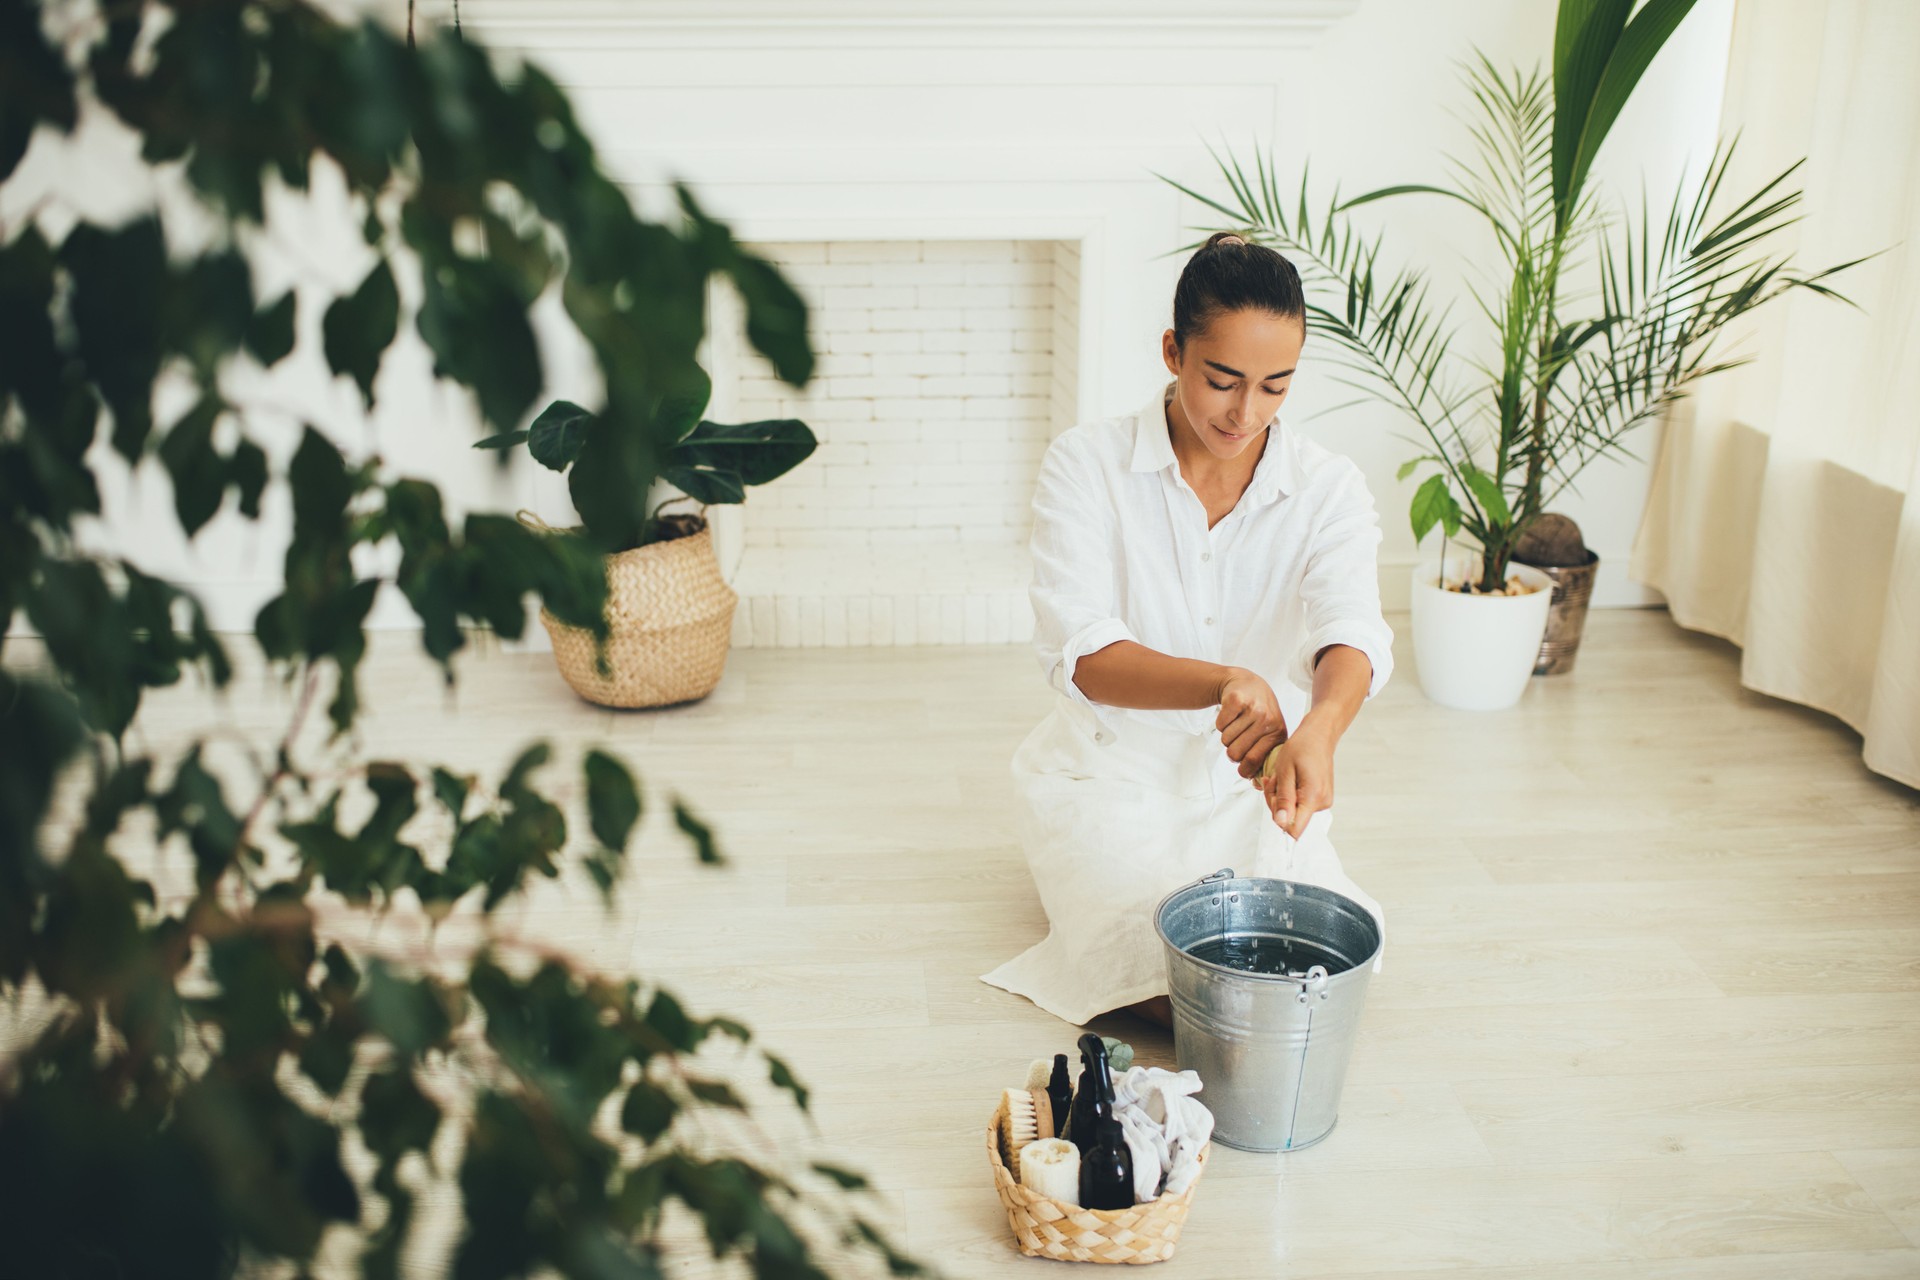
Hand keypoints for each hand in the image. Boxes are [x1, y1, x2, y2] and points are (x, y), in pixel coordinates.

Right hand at [1214, 668, 1287, 776]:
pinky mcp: (1236, 700)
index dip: (1243, 769)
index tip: (1241, 768)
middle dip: (1231, 751)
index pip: (1254, 761)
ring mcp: (1252, 709)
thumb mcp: (1268, 734)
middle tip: (1237, 741)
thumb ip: (1264, 758)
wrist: (1247, 683)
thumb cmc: (1258, 713)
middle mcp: (1267, 720)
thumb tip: (1256, 785)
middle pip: (1235, 753)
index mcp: (1277, 733)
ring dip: (1226, 735)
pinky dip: (1220, 723)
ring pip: (1225, 740)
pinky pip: (1219, 726)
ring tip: (1236, 724)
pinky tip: (1231, 715)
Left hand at [1258, 721, 1334, 839]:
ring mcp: (1323, 801)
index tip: (1273, 798)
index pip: (1295, 828)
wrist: (1318, 735)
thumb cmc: (1302, 747)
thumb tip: (1281, 823)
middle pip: (1290, 819)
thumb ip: (1283, 799)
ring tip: (1282, 776)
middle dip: (1275, 801)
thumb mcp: (1285, 771)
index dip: (1279, 819)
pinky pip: (1298, 804)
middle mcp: (1322, 803)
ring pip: (1292, 811)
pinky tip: (1288, 779)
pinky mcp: (1320, 798)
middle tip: (1274, 780)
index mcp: (1313, 797)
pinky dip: (1288, 793)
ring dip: (1280, 795)